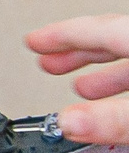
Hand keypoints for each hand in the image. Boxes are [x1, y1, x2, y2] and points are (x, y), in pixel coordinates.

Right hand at [29, 15, 128, 144]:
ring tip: (79, 88)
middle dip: (74, 53)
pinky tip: (116, 101)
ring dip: (101, 72)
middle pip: (113, 39)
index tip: (33, 41)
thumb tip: (68, 122)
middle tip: (45, 61)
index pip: (99, 29)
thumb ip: (113, 117)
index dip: (62, 35)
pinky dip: (123, 84)